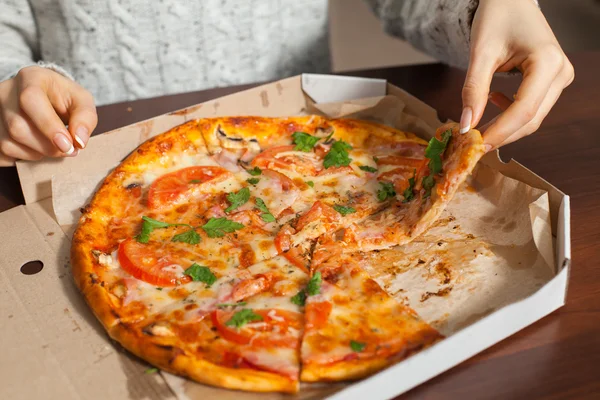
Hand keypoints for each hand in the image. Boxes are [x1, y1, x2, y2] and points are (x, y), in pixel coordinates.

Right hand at [0, 66, 97, 165]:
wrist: (45, 99)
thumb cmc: (64, 99)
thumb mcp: (81, 101)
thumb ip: (86, 118)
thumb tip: (79, 141)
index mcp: (30, 77)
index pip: (30, 99)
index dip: (49, 126)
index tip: (67, 145)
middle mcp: (5, 92)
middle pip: (18, 126)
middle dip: (48, 146)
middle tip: (68, 149)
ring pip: (9, 143)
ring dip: (38, 153)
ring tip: (54, 146)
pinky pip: (4, 153)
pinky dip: (25, 157)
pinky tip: (37, 147)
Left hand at [460, 0, 573, 150]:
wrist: (510, 1)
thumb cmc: (497, 17)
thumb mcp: (480, 53)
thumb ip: (473, 90)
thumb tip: (466, 125)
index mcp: (548, 62)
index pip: (524, 110)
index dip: (500, 131)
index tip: (476, 146)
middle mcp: (561, 72)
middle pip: (531, 118)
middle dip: (502, 134)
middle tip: (473, 145)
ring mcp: (561, 78)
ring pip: (532, 117)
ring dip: (505, 127)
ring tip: (478, 125)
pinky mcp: (553, 81)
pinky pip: (532, 107)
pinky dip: (510, 113)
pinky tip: (493, 99)